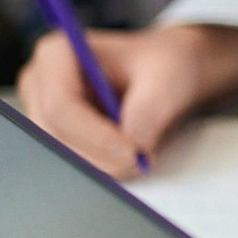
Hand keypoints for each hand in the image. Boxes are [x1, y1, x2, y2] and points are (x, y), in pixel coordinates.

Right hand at [17, 22, 237, 178]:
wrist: (196, 65)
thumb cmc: (185, 61)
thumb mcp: (177, 81)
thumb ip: (150, 116)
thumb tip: (131, 158)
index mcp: (56, 56)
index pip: (63, 114)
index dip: (94, 143)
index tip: (134, 162)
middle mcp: (41, 82)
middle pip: (53, 140)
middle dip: (93, 161)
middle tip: (133, 182)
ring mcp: (48, 111)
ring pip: (60, 157)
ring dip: (95, 171)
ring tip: (133, 180)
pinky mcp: (66, 135)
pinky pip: (73, 162)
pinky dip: (98, 173)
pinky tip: (123, 182)